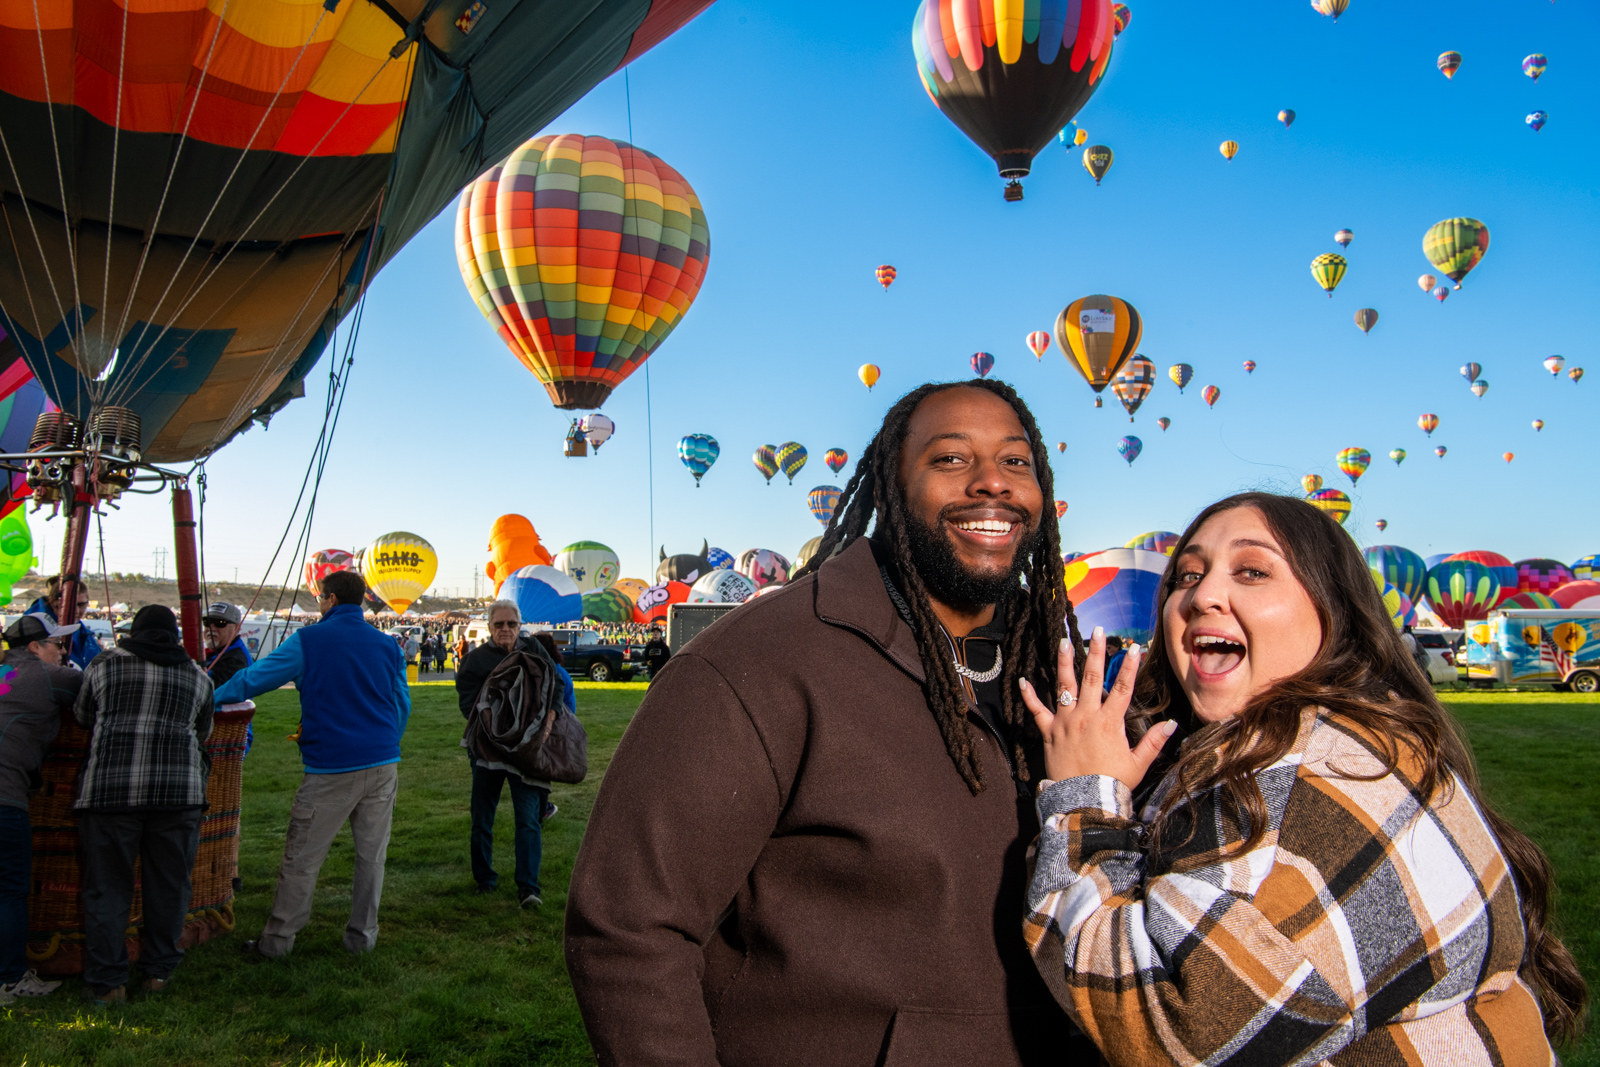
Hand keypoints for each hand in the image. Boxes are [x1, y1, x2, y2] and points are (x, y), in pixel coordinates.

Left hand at [1020, 627, 1175, 790]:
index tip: (1134, 647)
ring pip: (1064, 685)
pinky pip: (1037, 710)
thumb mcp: (1139, 763)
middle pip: (1092, 676)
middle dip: (1096, 651)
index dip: (1129, 666)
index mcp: (1110, 721)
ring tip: (1064, 641)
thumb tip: (1171, 723)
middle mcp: (1086, 715)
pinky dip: (1029, 695)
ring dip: (1065, 662)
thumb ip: (1154, 741)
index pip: (1123, 687)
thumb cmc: (1113, 783)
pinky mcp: (1049, 732)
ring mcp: (1066, 722)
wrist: (1083, 801)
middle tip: (1098, 629)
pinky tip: (1022, 679)